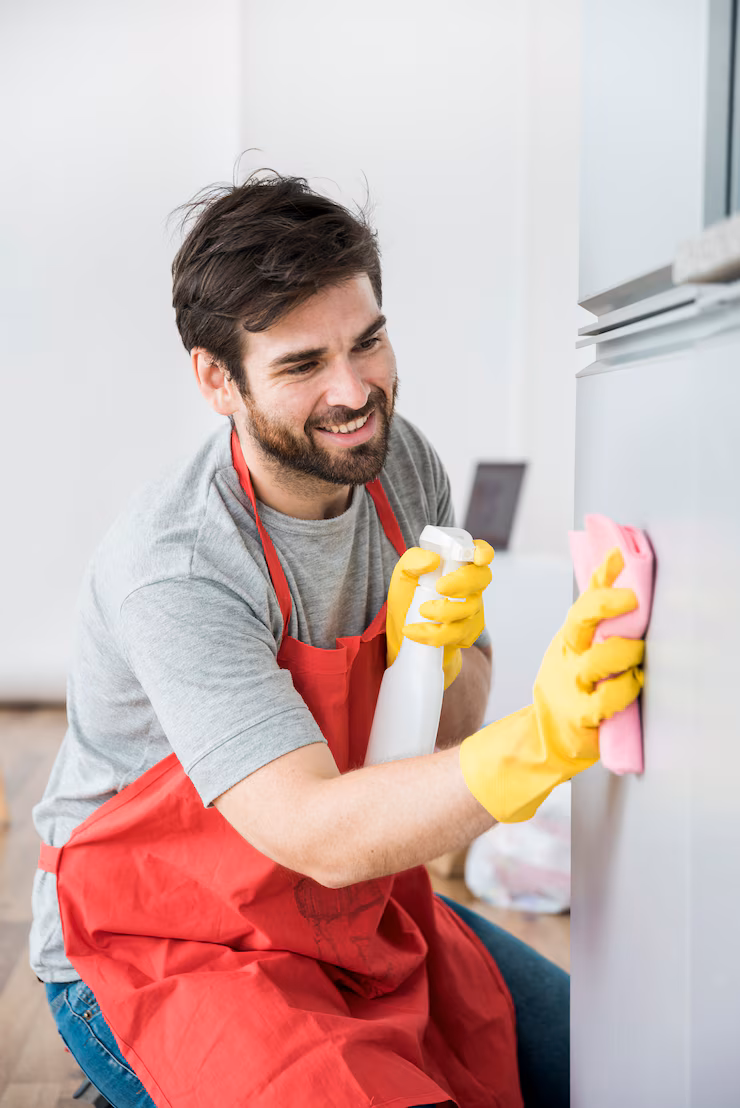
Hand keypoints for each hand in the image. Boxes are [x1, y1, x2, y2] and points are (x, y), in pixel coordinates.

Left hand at [386, 540, 493, 689]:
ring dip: (443, 611)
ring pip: (470, 610)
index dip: (483, 552)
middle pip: (482, 578)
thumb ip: (413, 561)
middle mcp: (471, 586)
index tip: (477, 558)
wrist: (403, 632)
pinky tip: (414, 632)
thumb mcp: (404, 574)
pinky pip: (457, 635)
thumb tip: (432, 559)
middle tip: (439, 587)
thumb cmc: (408, 596)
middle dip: (462, 582)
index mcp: (459, 565)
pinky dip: (433, 634)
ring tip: (420, 610)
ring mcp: (473, 611)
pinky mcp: (467, 634)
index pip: (480, 553)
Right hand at [459, 546, 644, 821]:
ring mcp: (571, 686)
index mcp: (568, 640)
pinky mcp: (581, 715)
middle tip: (634, 600)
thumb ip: (595, 613)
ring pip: (597, 661)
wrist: (545, 736)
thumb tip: (613, 562)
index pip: (582, 603)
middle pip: (580, 622)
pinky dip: (625, 690)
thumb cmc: (571, 687)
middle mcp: (567, 658)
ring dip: (625, 654)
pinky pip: (606, 699)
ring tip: (639, 657)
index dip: (600, 579)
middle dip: (606, 604)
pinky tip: (633, 685)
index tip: (618, 557)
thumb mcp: (576, 648)